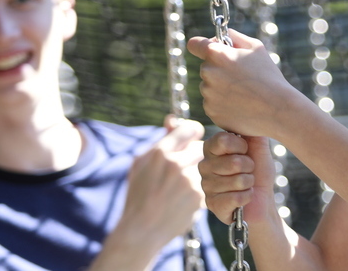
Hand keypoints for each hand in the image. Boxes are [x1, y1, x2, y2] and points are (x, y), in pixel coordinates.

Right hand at [114, 115, 206, 245]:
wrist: (142, 229)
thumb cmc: (139, 194)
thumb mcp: (141, 164)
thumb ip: (160, 140)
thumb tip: (172, 119)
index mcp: (160, 152)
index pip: (190, 128)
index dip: (193, 132)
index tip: (192, 137)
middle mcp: (176, 164)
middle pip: (202, 146)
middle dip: (198, 153)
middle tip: (189, 163)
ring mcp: (189, 181)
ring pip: (207, 165)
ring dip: (201, 170)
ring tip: (186, 181)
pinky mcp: (199, 197)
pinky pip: (208, 183)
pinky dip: (202, 187)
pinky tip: (188, 195)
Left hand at [186, 29, 304, 137]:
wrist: (277, 109)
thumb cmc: (269, 76)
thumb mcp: (256, 47)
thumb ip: (235, 37)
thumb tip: (223, 36)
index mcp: (217, 54)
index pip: (194, 44)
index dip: (200, 46)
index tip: (206, 50)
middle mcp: (208, 73)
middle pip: (206, 67)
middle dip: (219, 69)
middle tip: (241, 76)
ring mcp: (208, 94)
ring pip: (209, 87)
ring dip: (221, 88)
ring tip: (244, 93)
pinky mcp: (211, 112)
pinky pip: (213, 104)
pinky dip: (223, 104)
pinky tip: (241, 105)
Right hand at [198, 132, 277, 225]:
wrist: (263, 200)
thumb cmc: (259, 172)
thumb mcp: (258, 146)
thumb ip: (251, 129)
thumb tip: (250, 114)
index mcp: (212, 148)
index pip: (222, 140)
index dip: (241, 146)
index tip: (246, 151)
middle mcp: (204, 165)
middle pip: (232, 162)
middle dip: (249, 167)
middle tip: (249, 171)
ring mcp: (206, 186)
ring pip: (236, 181)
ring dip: (249, 183)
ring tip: (246, 184)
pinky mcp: (212, 205)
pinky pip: (235, 198)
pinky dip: (247, 197)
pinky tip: (244, 197)